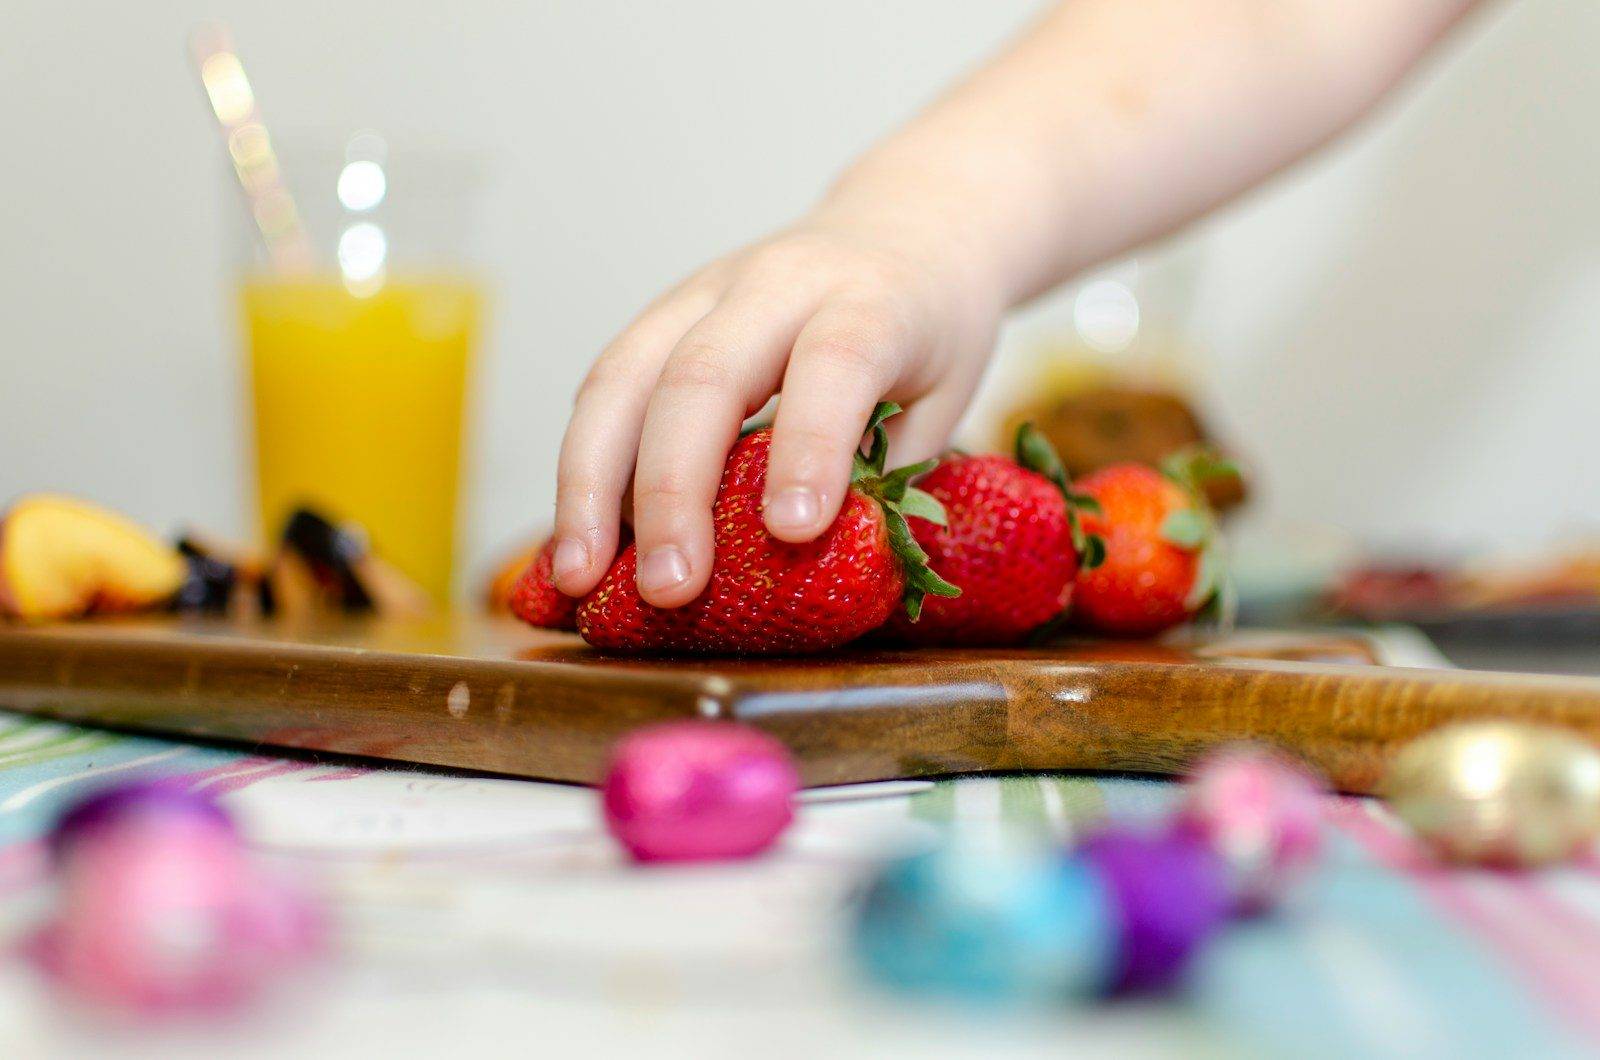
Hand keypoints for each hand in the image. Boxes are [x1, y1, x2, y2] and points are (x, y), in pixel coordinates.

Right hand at [549, 212, 1002, 607]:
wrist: (903, 225)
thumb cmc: (929, 329)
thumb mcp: (944, 397)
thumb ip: (888, 474)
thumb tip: (816, 567)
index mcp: (870, 300)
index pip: (834, 364)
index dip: (809, 445)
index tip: (793, 531)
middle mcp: (777, 284)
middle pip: (703, 373)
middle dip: (674, 489)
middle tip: (668, 588)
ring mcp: (705, 292)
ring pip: (626, 375)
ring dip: (590, 484)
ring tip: (576, 575)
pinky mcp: (662, 314)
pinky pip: (606, 385)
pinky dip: (585, 465)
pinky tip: (577, 535)